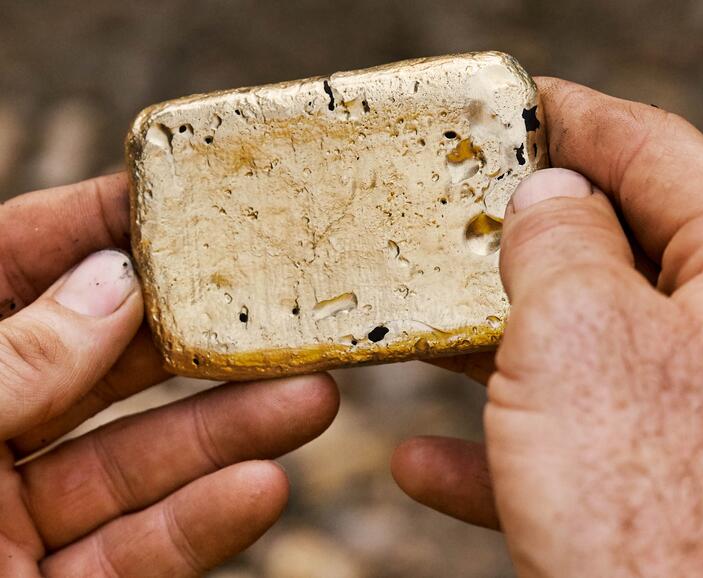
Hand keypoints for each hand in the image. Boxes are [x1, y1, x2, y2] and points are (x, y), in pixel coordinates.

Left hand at [0, 175, 339, 575]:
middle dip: (193, 337)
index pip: (6, 271)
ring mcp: (12, 526)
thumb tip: (110, 283)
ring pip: (137, 462)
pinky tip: (264, 485)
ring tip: (311, 395)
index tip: (178, 195)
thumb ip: (11, 361)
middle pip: (100, 366)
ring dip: (228, 431)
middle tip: (273, 305)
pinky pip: (138, 554)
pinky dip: (202, 523)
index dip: (88, 226)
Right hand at [393, 77, 702, 575]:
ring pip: (579, 348)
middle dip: (520, 239)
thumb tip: (548, 198)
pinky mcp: (656, 485)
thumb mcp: (580, 335)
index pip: (654, 152)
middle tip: (453, 213)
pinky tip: (424, 462)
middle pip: (613, 252)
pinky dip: (495, 450)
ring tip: (426, 328)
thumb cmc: (648, 503)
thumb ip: (559, 243)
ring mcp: (695, 417)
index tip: (514, 104)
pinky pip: (567, 444)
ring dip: (492, 347)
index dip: (573, 119)